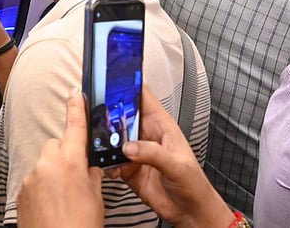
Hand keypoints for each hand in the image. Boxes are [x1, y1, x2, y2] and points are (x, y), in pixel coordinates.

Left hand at [18, 90, 103, 227]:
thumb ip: (91, 176)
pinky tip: (51, 204)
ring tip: (64, 197)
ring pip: (45, 163)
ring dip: (53, 172)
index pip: (74, 126)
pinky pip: (34, 178)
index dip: (75, 107)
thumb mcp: (96, 198)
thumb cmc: (80, 225)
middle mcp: (47, 163)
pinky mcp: (20, 190)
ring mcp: (31, 176)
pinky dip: (43, 186)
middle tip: (77, 176)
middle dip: (66, 155)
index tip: (74, 92)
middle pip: (56, 145)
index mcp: (70, 161)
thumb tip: (88, 168)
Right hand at [107, 85, 233, 227]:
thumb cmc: (193, 183)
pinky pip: (110, 160)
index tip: (111, 78)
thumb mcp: (177, 165)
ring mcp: (136, 151)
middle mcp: (145, 134)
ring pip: (113, 137)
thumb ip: (153, 153)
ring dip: (105, 140)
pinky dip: (105, 162)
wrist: (189, 210)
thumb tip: (129, 147)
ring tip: (100, 144)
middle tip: (95, 116)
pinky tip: (109, 167)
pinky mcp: (127, 167)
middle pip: (121, 114)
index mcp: (160, 125)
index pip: (142, 96)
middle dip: (108, 113)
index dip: (128, 83)